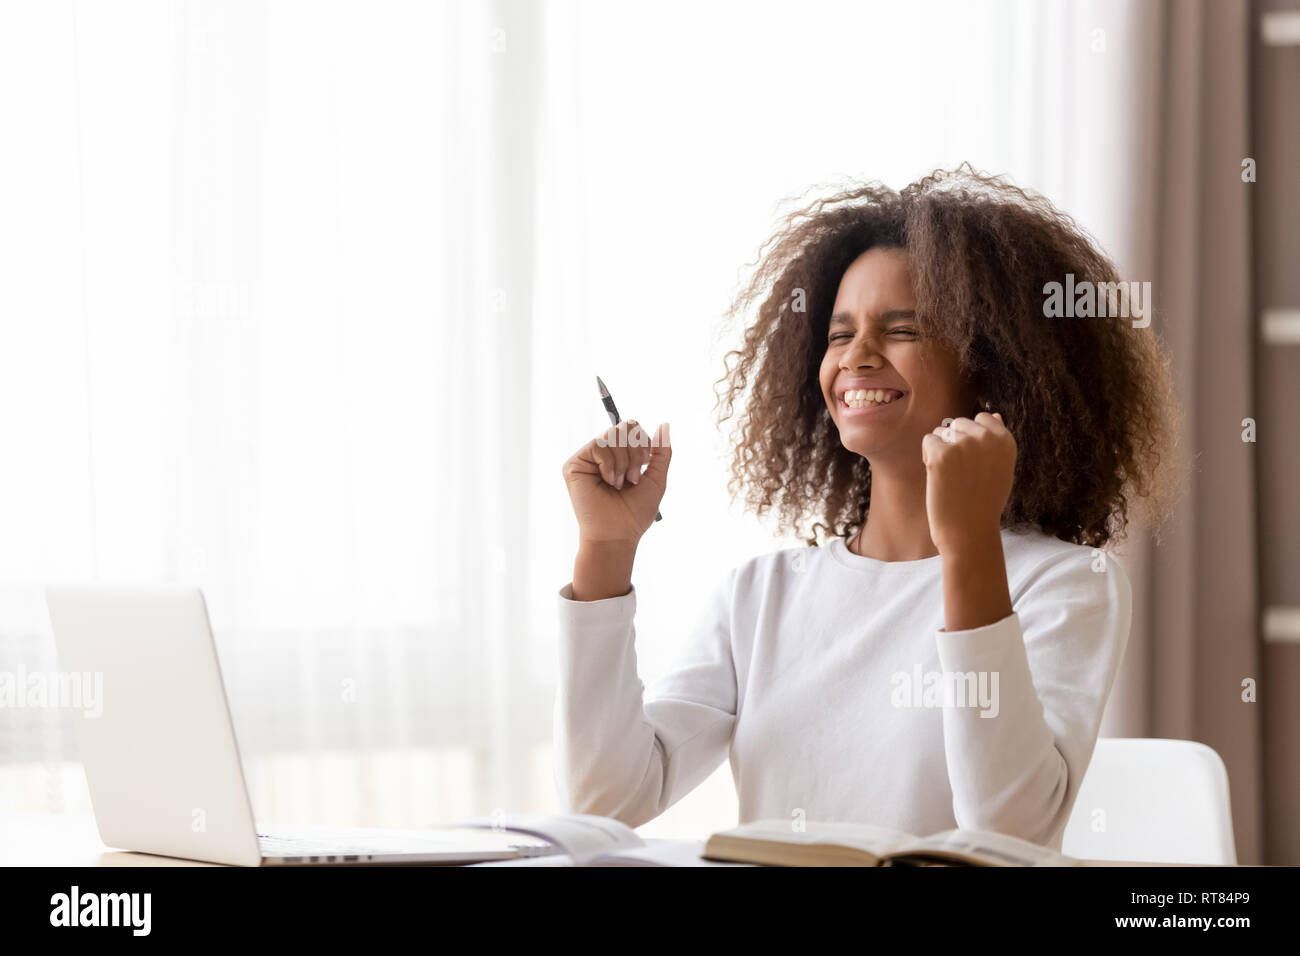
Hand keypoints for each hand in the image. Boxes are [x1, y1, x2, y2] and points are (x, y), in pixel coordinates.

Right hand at [562, 421, 670, 544]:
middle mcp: (603, 454)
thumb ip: (662, 452)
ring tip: (618, 484)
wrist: (616, 535)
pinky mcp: (575, 464)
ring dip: (623, 462)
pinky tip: (608, 482)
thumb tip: (665, 424)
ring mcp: (588, 458)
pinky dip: (609, 465)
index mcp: (621, 455)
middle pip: (625, 426)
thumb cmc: (634, 513)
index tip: (643, 469)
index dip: (643, 444)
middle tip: (632, 479)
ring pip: (612, 435)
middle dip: (635, 453)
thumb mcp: (656, 479)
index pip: (633, 427)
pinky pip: (598, 445)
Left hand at [920, 412, 1015, 554]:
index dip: (972, 437)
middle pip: (959, 423)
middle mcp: (986, 438)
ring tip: (951, 476)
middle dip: (954, 442)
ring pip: (942, 431)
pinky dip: (928, 457)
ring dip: (940, 450)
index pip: (982, 417)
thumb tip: (994, 414)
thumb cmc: (984, 502)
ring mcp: (963, 444)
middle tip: (960, 472)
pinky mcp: (941, 454)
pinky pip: (928, 441)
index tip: (973, 462)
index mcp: (1005, 439)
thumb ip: (997, 442)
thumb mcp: (1001, 469)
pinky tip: (938, 477)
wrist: (969, 531)